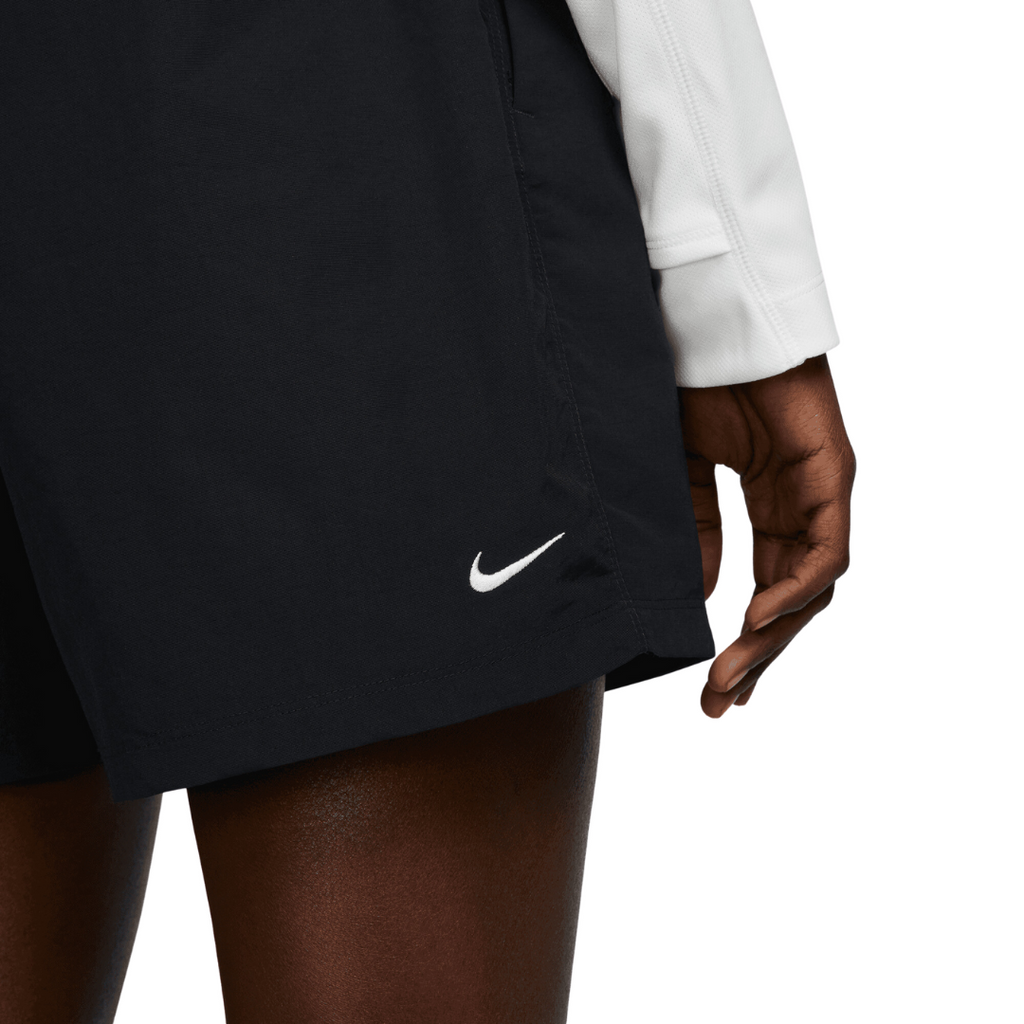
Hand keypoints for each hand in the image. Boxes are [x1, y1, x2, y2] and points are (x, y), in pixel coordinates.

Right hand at [678, 354, 854, 716]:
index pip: (765, 586)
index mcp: (768, 505)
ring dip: (772, 637)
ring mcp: (819, 492)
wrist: (707, 321)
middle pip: (791, 601)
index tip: (716, 686)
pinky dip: (795, 589)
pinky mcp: (831, 473)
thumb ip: (696, 531)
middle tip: (721, 703)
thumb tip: (703, 596)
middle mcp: (800, 507)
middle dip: (757, 655)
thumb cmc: (693, 383)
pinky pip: (824, 551)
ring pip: (811, 588)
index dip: (744, 640)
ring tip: (732, 677)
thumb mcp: (683, 473)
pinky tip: (755, 618)